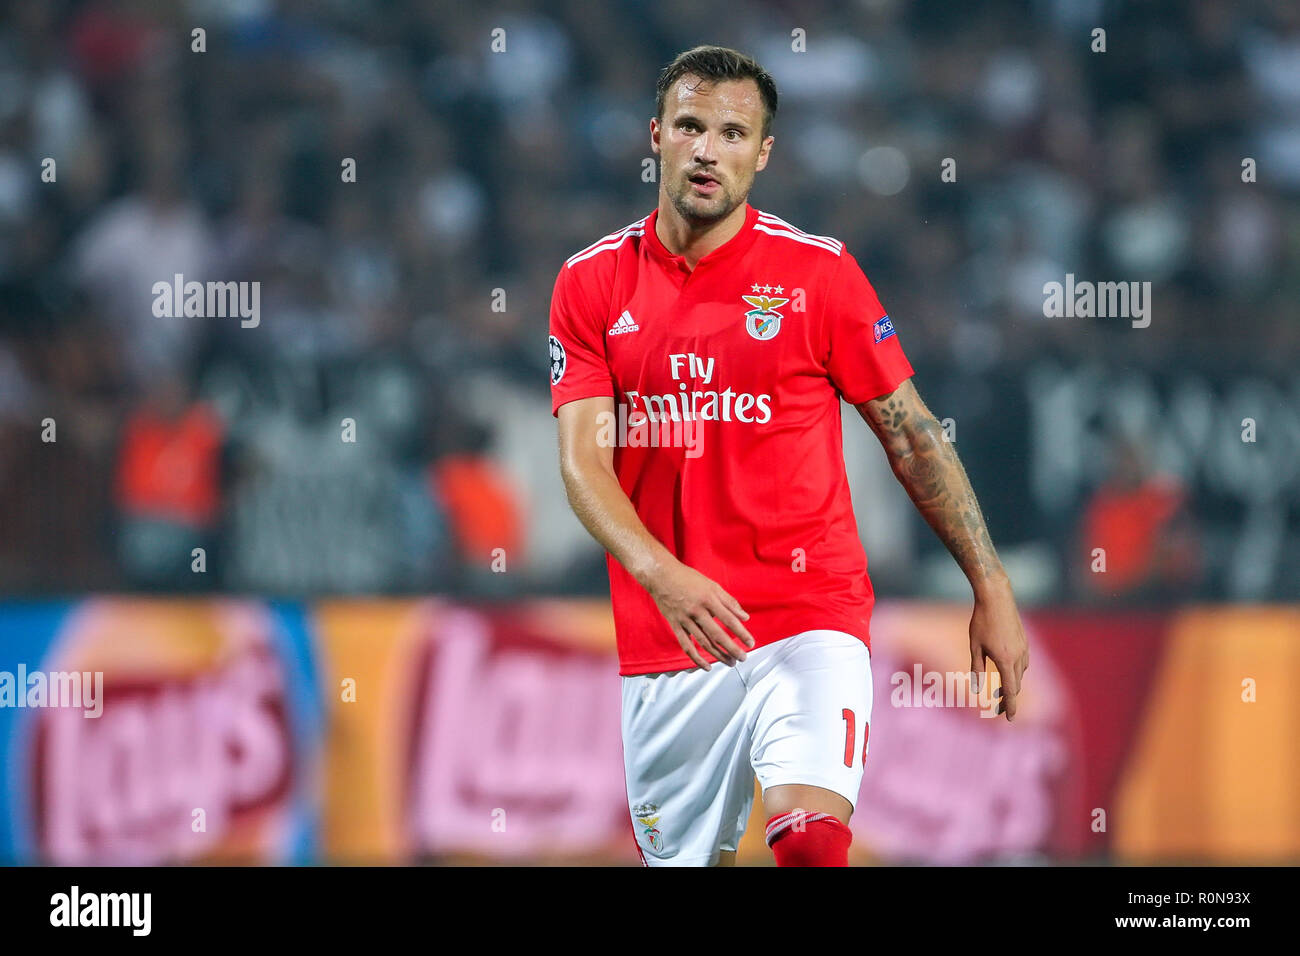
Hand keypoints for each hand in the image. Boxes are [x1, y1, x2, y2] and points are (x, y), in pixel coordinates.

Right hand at [644, 559, 754, 669]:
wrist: (661, 576)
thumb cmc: (687, 578)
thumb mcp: (712, 585)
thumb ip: (729, 601)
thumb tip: (744, 617)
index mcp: (708, 599)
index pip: (729, 619)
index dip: (741, 633)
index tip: (750, 643)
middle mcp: (697, 611)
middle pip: (717, 635)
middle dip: (732, 648)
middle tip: (743, 657)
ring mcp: (685, 620)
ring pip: (703, 643)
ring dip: (718, 655)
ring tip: (730, 662)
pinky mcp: (675, 625)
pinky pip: (686, 645)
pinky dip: (696, 658)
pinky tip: (706, 666)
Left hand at [969, 578, 1028, 721]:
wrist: (997, 597)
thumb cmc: (981, 621)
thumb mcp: (975, 646)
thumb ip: (977, 668)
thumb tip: (977, 689)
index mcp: (1005, 660)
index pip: (1010, 690)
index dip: (1011, 706)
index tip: (1011, 720)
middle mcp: (1018, 656)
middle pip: (1016, 685)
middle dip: (1008, 699)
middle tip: (998, 710)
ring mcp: (1024, 648)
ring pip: (1020, 674)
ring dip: (1012, 685)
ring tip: (999, 694)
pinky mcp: (1025, 642)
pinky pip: (1023, 663)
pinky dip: (1016, 672)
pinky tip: (1007, 672)